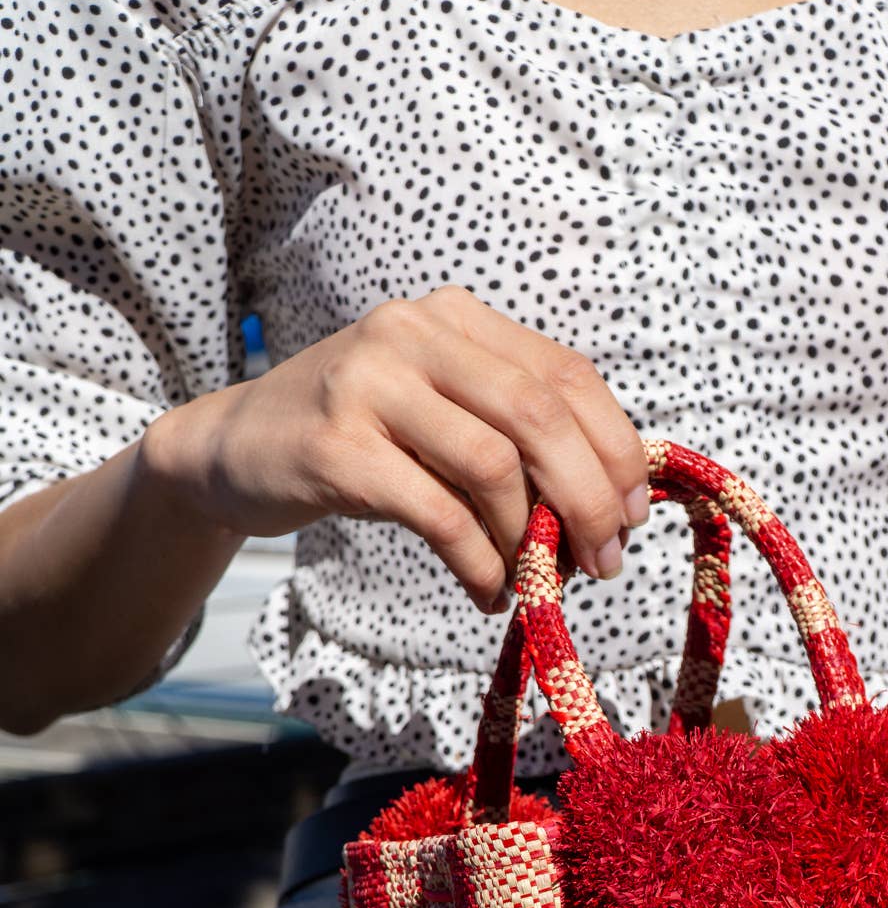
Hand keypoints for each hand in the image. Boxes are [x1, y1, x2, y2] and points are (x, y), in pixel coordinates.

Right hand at [139, 284, 649, 614]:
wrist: (234, 447)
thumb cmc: (359, 438)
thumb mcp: (439, 412)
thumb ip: (514, 433)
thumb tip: (615, 503)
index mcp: (454, 317)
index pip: (565, 374)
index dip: (613, 449)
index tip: (632, 513)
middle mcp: (414, 332)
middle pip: (540, 416)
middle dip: (588, 499)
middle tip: (603, 563)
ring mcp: (369, 384)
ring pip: (493, 466)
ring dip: (529, 540)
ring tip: (533, 580)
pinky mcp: (336, 447)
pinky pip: (439, 514)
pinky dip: (478, 563)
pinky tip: (486, 590)